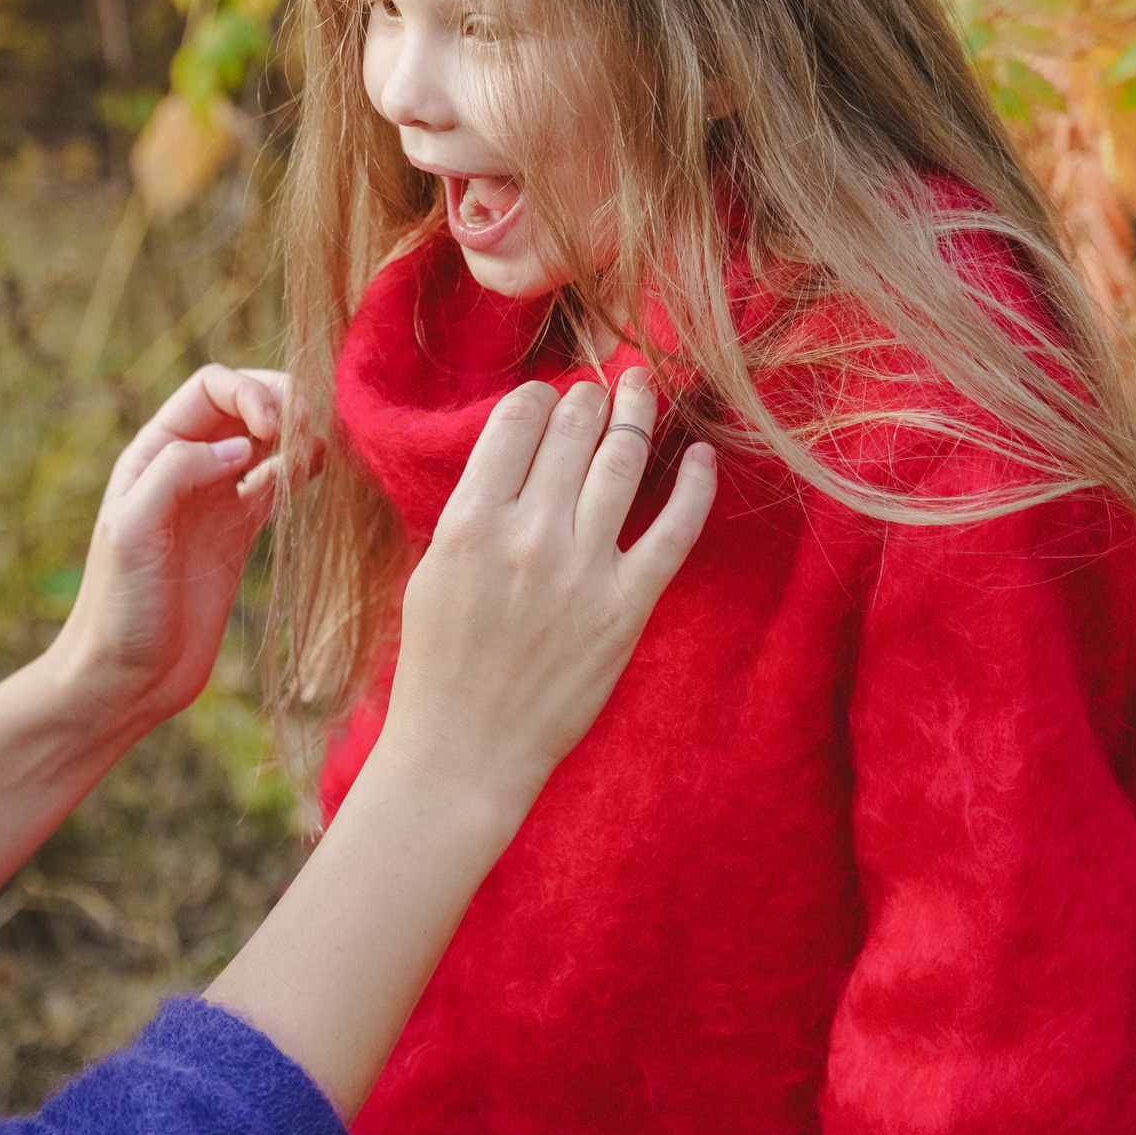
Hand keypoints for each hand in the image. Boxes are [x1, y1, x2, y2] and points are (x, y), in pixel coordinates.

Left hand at [48, 364, 287, 730]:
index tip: (274, 431)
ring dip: (299, 433)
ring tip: (319, 453)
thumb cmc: (118, 608)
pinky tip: (320, 472)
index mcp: (153, 452)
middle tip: (310, 433)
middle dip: (283, 403)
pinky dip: (303, 470)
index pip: (211, 387)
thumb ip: (178, 474)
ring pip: (268, 441)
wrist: (127, 677)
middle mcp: (187, 466)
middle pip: (246, 403)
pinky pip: (278, 484)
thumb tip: (243, 447)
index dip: (250, 393)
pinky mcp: (241, 535)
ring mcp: (218, 499)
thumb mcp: (131, 531)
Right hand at [374, 369, 714, 818]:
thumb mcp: (433, 569)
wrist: (464, 748)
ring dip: (636, 417)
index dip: (537, 396)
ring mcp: (583, 572)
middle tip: (598, 386)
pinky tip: (702, 456)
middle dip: (588, 397)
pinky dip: (694, 487)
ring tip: (639, 393)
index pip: (516, 423)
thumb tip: (517, 451)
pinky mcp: (625, 608)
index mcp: (470, 522)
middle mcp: (528, 537)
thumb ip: (475, 509)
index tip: (548, 394)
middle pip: (572, 433)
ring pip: (621, 463)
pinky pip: (673, 532)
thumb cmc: (439, 661)